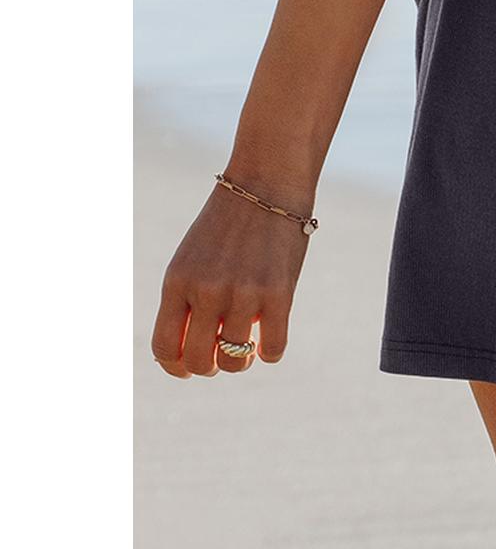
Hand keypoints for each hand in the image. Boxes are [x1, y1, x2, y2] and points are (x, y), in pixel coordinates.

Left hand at [151, 175, 312, 377]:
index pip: (164, 348)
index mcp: (177, 281)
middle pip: (197, 360)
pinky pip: (272, 347)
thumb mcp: (193, 258)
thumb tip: (191, 349)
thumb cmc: (229, 222)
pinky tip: (270, 341)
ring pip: (234, 359)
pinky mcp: (279, 291)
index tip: (187, 366)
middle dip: (208, 367)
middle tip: (220, 357)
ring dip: (240, 361)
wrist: (268, 180)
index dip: (175, 367)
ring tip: (247, 347)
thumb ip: (186, 300)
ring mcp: (243, 292)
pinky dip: (269, 352)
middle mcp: (206, 289)